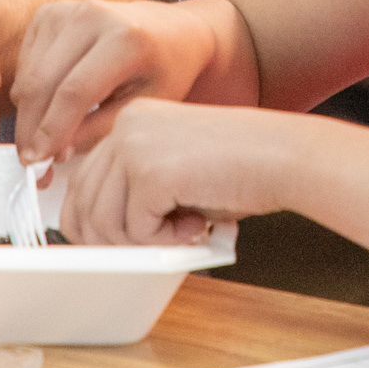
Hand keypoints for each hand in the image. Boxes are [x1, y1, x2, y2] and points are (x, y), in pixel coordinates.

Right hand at [11, 0, 222, 164]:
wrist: (172, 29)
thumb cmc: (166, 70)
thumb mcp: (144, 106)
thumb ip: (100, 129)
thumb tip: (55, 149)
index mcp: (125, 38)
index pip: (75, 92)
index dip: (53, 131)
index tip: (40, 161)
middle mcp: (92, 16)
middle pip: (43, 82)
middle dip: (32, 128)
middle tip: (33, 161)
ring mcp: (68, 10)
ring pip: (29, 74)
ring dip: (28, 114)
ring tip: (44, 141)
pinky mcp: (51, 13)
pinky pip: (26, 62)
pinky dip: (30, 92)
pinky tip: (49, 109)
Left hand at [55, 99, 296, 245]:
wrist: (285, 156)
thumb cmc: (245, 166)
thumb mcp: (177, 171)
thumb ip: (138, 190)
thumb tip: (100, 233)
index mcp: (132, 120)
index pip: (83, 179)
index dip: (90, 220)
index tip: (108, 242)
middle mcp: (126, 126)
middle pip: (83, 202)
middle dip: (108, 240)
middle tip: (146, 248)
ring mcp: (134, 146)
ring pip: (104, 222)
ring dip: (142, 242)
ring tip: (182, 232)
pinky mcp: (149, 173)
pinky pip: (135, 229)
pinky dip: (164, 241)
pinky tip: (196, 225)